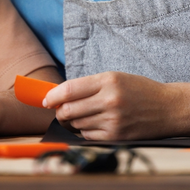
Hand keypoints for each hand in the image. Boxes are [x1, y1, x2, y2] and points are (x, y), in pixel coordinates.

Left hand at [43, 71, 189, 139]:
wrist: (167, 108)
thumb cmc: (136, 90)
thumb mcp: (112, 78)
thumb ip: (86, 86)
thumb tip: (59, 96)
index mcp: (106, 81)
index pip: (69, 90)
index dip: (52, 96)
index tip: (45, 100)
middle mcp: (109, 101)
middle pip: (69, 109)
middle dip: (58, 111)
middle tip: (58, 110)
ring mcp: (114, 120)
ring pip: (77, 124)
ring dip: (71, 121)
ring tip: (78, 115)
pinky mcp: (118, 136)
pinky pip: (89, 135)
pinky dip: (84, 131)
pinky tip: (91, 124)